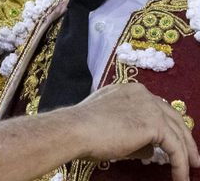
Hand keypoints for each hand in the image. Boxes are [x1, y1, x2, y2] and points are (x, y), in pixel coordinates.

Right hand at [69, 83, 198, 180]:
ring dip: (186, 155)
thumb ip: (132, 130)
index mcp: (130, 90)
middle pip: (173, 118)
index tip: (173, 140)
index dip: (167, 125)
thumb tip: (150, 148)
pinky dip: (180, 164)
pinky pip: (175, 148)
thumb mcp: (110, 124)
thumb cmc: (83, 129)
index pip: (157, 108)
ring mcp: (150, 107)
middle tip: (192, 157)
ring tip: (189, 170)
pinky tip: (180, 176)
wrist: (74, 130)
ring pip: (177, 134)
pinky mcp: (155, 125)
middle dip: (185, 139)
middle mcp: (143, 94)